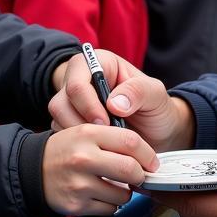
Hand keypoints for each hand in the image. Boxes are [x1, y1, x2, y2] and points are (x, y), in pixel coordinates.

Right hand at [42, 124, 158, 215]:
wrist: (32, 170)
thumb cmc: (67, 149)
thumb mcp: (87, 131)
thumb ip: (113, 136)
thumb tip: (145, 153)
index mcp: (88, 133)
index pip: (130, 141)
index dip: (147, 153)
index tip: (152, 162)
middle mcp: (83, 158)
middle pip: (130, 169)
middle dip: (140, 175)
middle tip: (139, 175)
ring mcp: (79, 184)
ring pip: (122, 194)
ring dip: (125, 192)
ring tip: (115, 184)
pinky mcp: (76, 206)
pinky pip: (109, 209)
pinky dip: (111, 205)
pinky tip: (101, 195)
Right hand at [48, 49, 193, 152]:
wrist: (159, 134)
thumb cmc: (157, 109)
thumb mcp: (155, 95)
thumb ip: (138, 91)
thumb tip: (113, 104)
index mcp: (98, 64)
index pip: (78, 81)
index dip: (87, 104)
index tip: (105, 122)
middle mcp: (80, 81)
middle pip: (60, 101)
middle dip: (80, 124)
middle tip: (103, 139)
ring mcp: (72, 104)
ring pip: (57, 120)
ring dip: (76, 137)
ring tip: (102, 147)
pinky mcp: (70, 125)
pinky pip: (61, 136)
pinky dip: (76, 147)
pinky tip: (96, 153)